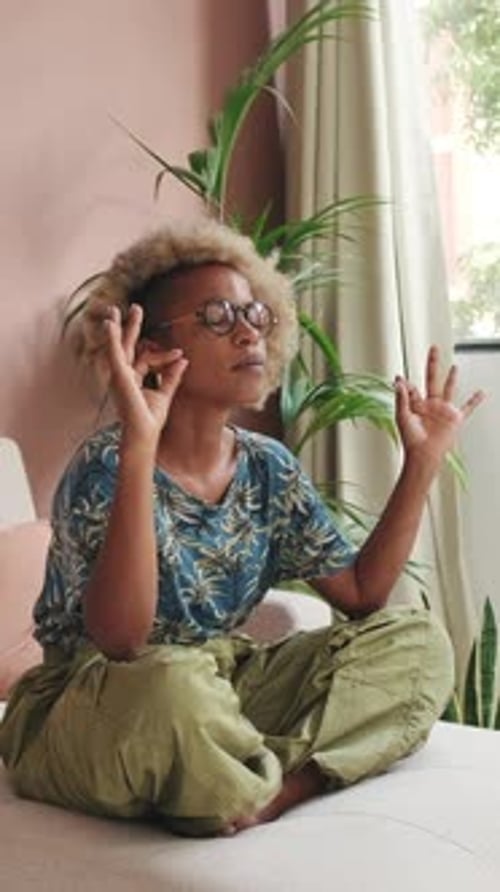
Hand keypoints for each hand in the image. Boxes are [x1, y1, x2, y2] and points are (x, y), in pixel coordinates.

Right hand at [103, 303, 187, 446]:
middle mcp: (123, 375)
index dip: (165, 355)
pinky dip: (112, 338)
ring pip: (118, 346)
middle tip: (135, 307)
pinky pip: (114, 353)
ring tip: (115, 310)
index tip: (180, 354)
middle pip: (127, 346)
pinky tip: (109, 324)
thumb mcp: (165, 393)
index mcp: (133, 378)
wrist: (144, 432)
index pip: (148, 358)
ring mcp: (119, 375)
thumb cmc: (150, 418)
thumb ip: (172, 376)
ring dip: (117, 327)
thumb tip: (184, 360)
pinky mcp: (118, 375)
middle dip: (131, 326)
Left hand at [394, 345, 483, 468]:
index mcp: (416, 404)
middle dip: (433, 364)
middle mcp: (430, 404)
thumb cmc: (411, 439)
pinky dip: (475, 401)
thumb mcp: (402, 416)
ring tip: (454, 367)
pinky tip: (481, 393)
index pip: (412, 387)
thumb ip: (401, 397)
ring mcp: (443, 410)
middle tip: (433, 349)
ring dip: (452, 377)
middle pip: (432, 379)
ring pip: (449, 388)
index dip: (405, 383)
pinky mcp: (454, 418)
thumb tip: (398, 380)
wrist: (423, 454)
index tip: (399, 377)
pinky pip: (467, 408)